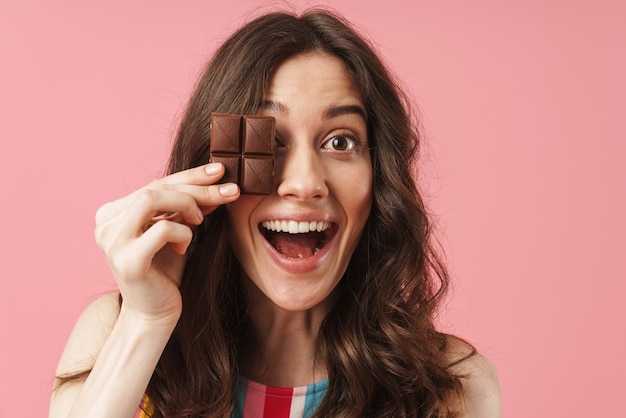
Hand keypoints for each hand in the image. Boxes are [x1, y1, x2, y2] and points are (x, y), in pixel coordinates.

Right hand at [94, 163, 239, 325]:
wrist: (155, 315)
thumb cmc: (165, 272)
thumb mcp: (179, 231)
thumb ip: (189, 207)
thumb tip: (217, 180)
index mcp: (112, 213)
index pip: (153, 184)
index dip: (189, 175)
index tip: (219, 171)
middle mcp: (105, 224)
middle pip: (153, 189)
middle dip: (196, 188)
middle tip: (230, 191)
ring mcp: (112, 242)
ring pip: (150, 200)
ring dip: (186, 205)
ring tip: (201, 220)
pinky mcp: (127, 261)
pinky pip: (161, 230)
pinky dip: (182, 233)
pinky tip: (184, 247)